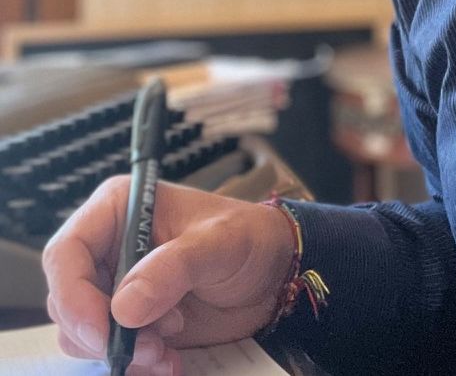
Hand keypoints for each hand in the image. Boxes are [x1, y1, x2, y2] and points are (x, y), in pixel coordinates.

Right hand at [42, 176, 295, 375]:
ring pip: (84, 331)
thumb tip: (124, 306)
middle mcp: (110, 247)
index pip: (67, 251)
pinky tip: (169, 360)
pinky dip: (134, 362)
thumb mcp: (221, 242)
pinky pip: (109, 350)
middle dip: (103, 331)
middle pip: (68, 298)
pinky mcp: (130, 320)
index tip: (102, 330)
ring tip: (168, 348)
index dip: (72, 294)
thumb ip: (175, 266)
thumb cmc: (250, 238)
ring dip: (122, 349)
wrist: (274, 274)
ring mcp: (117, 286)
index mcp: (121, 209)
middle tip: (150, 344)